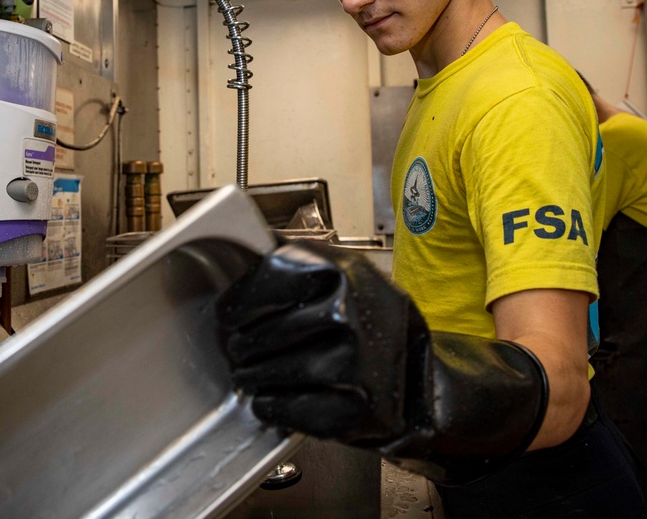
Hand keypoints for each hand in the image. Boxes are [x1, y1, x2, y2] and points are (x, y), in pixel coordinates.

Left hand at [217, 240, 422, 445]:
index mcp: (343, 272)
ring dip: (252, 377)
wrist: (418, 371)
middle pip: (264, 333)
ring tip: (250, 373)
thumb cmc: (370, 317)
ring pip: (274, 373)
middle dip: (242, 345)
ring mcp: (358, 364)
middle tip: (239, 350)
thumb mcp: (344, 269)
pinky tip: (269, 398)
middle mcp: (351, 315)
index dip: (239, 302)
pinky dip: (272, 407)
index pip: (268, 278)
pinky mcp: (360, 409)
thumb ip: (295, 253)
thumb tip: (243, 235)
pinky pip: (293, 410)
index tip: (228, 316)